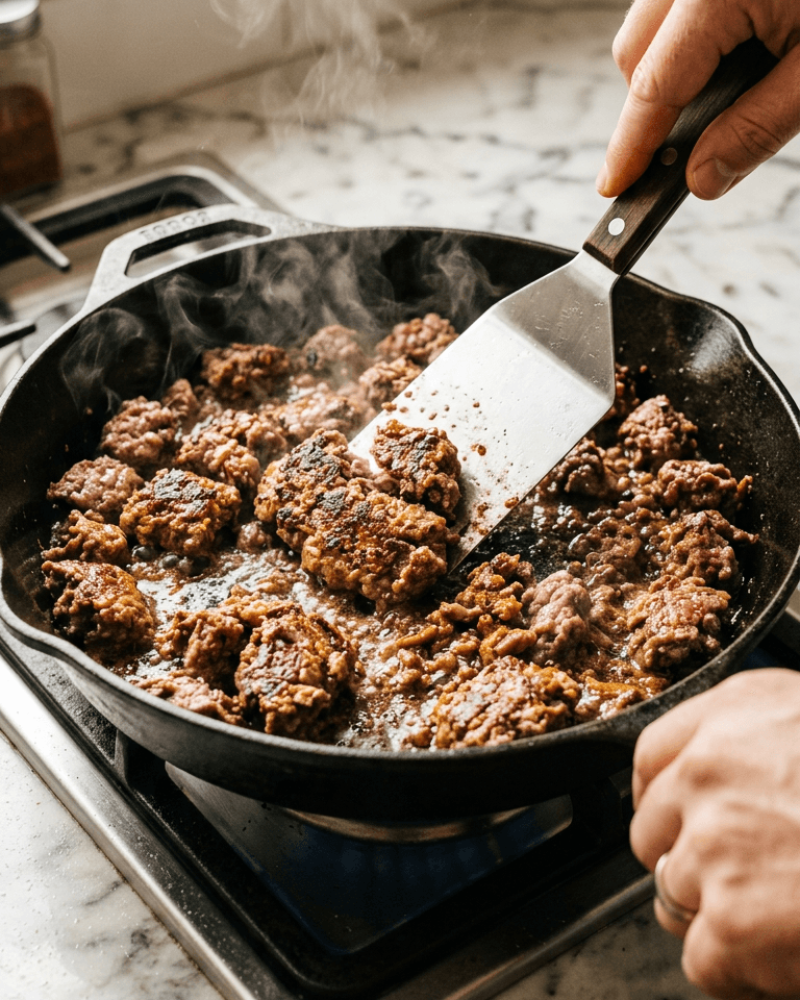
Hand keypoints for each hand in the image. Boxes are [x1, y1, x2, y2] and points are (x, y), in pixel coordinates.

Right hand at [597, 0, 799, 198]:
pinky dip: (691, 41)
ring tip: (718, 101)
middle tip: (677, 153)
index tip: (614, 185)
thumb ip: (758, 128)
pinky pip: (678, 7)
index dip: (629, 145)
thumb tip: (701, 177)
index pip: (652, 85)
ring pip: (651, 26)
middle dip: (647, 107)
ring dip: (668, 70)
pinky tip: (728, 58)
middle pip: (635, 50)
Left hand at [631, 668, 799, 998]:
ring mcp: (713, 845)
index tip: (677, 819)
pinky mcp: (730, 921)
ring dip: (718, 914)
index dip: (664, 797)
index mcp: (735, 713)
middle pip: (652, 830)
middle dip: (688, 858)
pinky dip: (741, 972)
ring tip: (782, 914)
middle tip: (744, 878)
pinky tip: (786, 955)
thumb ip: (758, 743)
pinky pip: (703, 959)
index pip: (652, 756)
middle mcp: (709, 770)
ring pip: (674, 894)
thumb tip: (723, 783)